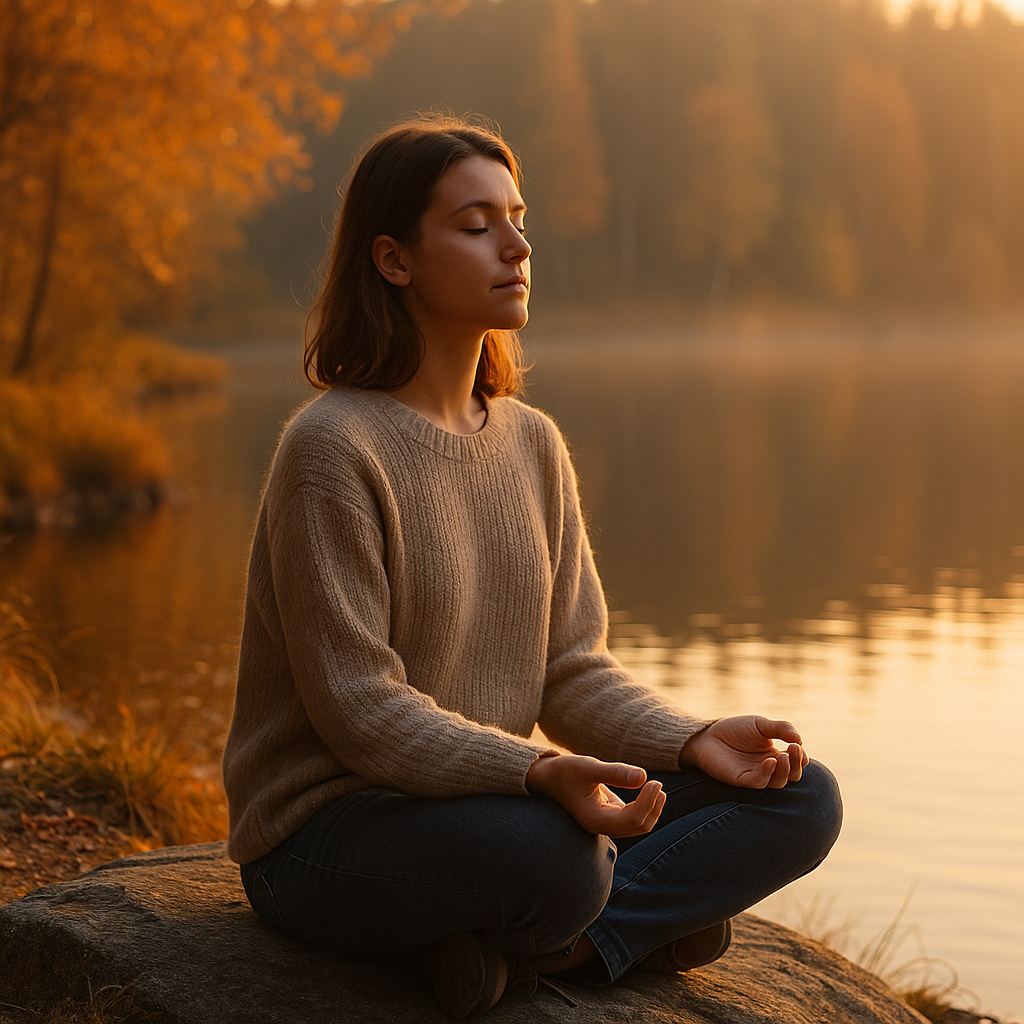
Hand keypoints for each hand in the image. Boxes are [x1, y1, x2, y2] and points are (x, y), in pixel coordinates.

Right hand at [526, 754, 665, 837]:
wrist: (548, 777)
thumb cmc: (565, 771)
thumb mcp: (588, 767)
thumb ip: (615, 772)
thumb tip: (644, 776)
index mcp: (594, 819)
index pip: (630, 819)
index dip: (647, 803)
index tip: (654, 782)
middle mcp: (601, 825)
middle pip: (637, 827)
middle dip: (652, 808)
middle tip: (658, 785)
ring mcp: (605, 822)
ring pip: (637, 825)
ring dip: (651, 810)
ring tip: (658, 789)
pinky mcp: (608, 815)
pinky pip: (632, 818)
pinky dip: (644, 807)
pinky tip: (649, 791)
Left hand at [679, 715, 808, 789]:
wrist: (708, 734)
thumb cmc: (734, 729)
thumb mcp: (760, 724)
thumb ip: (781, 728)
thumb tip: (800, 739)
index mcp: (776, 755)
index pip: (796, 762)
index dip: (801, 757)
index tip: (798, 746)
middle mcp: (769, 769)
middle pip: (791, 775)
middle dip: (796, 764)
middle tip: (794, 749)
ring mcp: (756, 775)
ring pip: (778, 782)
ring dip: (784, 770)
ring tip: (783, 756)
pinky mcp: (742, 780)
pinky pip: (759, 782)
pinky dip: (767, 773)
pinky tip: (770, 761)